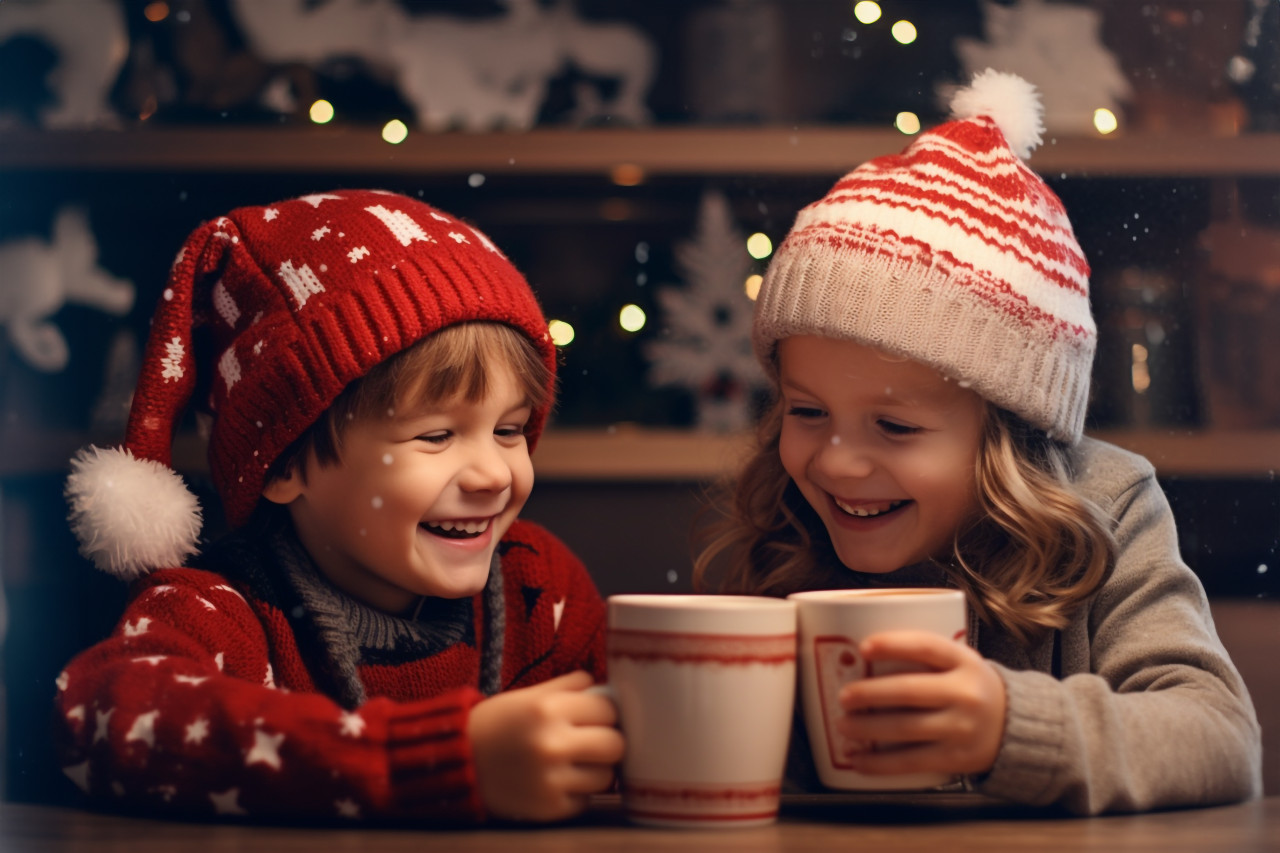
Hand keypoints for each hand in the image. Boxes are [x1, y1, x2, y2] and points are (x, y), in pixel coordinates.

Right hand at [469, 670, 624, 821]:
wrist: (458, 762)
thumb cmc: (497, 723)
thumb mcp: (529, 695)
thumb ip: (570, 686)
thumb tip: (605, 687)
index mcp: (548, 709)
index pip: (609, 709)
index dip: (605, 712)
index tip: (596, 716)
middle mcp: (552, 744)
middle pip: (615, 745)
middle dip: (607, 741)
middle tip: (592, 741)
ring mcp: (551, 780)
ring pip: (606, 776)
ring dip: (595, 769)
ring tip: (575, 763)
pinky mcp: (548, 808)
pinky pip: (585, 800)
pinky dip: (577, 792)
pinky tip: (558, 781)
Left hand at [835, 630, 1005, 777]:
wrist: (1017, 727)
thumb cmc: (970, 688)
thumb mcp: (960, 663)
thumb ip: (925, 658)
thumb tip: (864, 659)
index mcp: (964, 661)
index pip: (926, 646)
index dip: (893, 644)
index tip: (864, 647)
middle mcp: (965, 693)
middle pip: (909, 691)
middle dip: (870, 694)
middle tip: (844, 696)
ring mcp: (961, 728)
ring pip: (905, 728)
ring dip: (867, 729)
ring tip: (843, 726)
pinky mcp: (955, 758)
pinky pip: (911, 761)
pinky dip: (880, 763)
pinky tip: (858, 760)